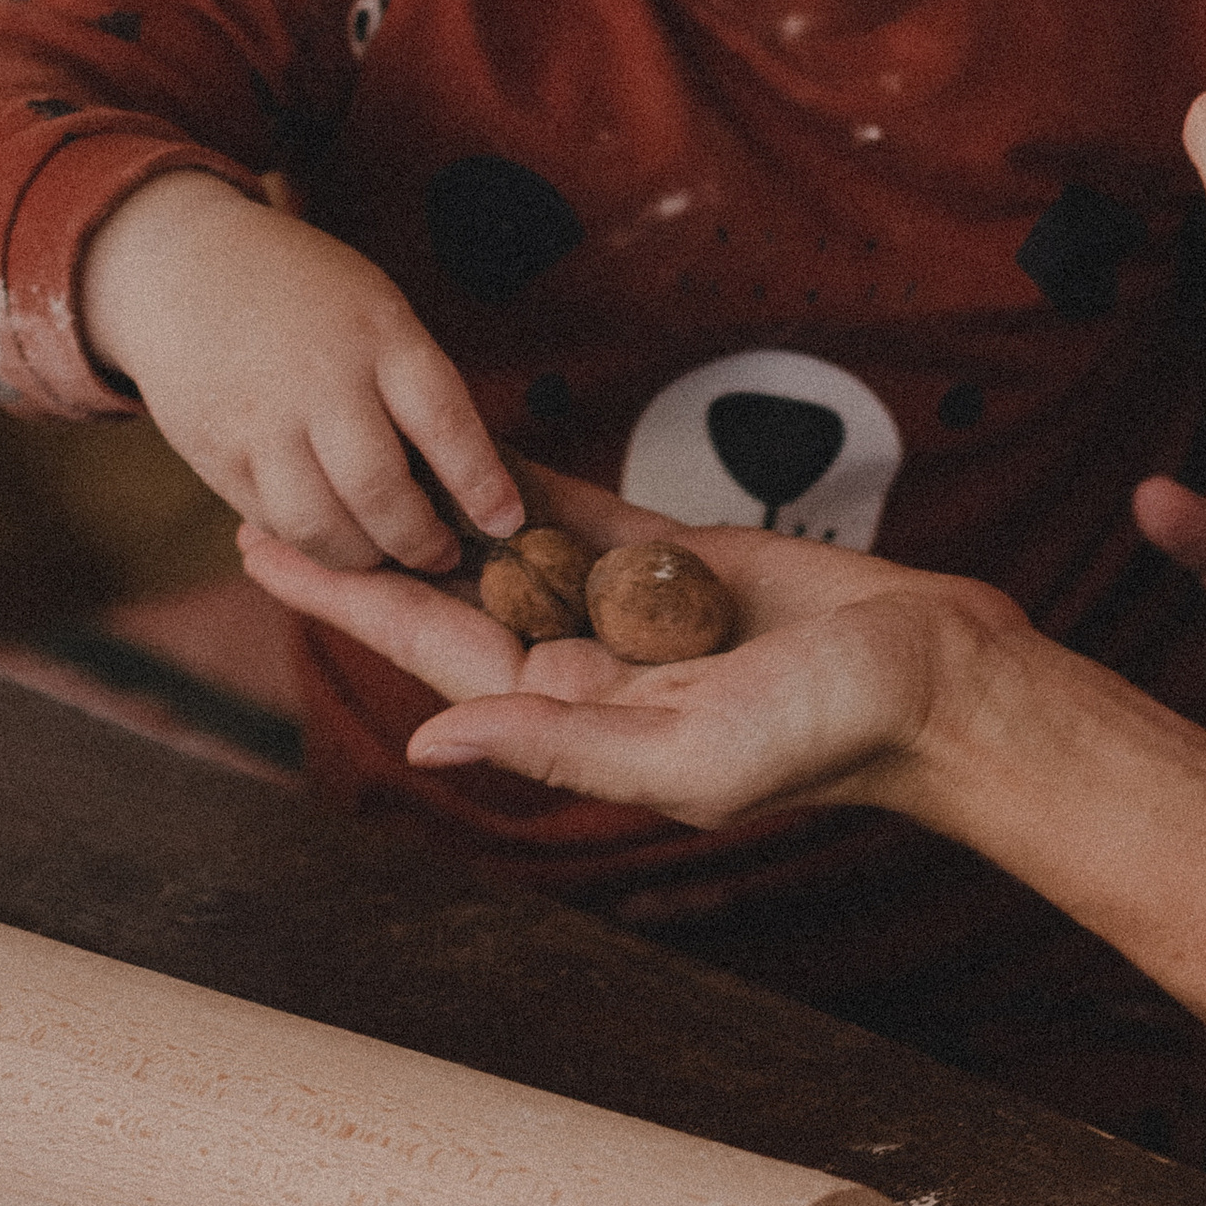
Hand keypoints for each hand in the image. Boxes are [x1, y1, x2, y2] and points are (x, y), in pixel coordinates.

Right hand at [80, 172, 520, 570]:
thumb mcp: (378, 310)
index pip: (445, 423)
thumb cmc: (310, 296)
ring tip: (384, 553)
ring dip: (363, 557)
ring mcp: (262, 422)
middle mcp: (321, 381)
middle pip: (380, 492)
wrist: (187, 265)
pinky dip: (307, 541)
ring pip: (321, 526)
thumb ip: (416, 385)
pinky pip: (273, 522)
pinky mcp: (215, 454)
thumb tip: (471, 480)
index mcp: (380, 335)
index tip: (507, 522)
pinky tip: (328, 532)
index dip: (481, 483)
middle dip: (420, 541)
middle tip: (441, 555)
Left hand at [239, 465, 1010, 830]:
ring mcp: (637, 611)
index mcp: (579, 717)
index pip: (437, 649)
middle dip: (366, 544)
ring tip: (354, 456)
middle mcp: (593, 666)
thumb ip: (561, 743)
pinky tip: (471, 447)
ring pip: (511, 547)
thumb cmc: (830, 734)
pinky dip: (529, 480)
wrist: (940, 681)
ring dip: (433, 507)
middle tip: (273, 483)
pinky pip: (590, 514)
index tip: (265, 549)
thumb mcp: (688, 757)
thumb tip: (428, 739)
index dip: (349, 598)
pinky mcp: (689, 560)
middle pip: (452, 593)